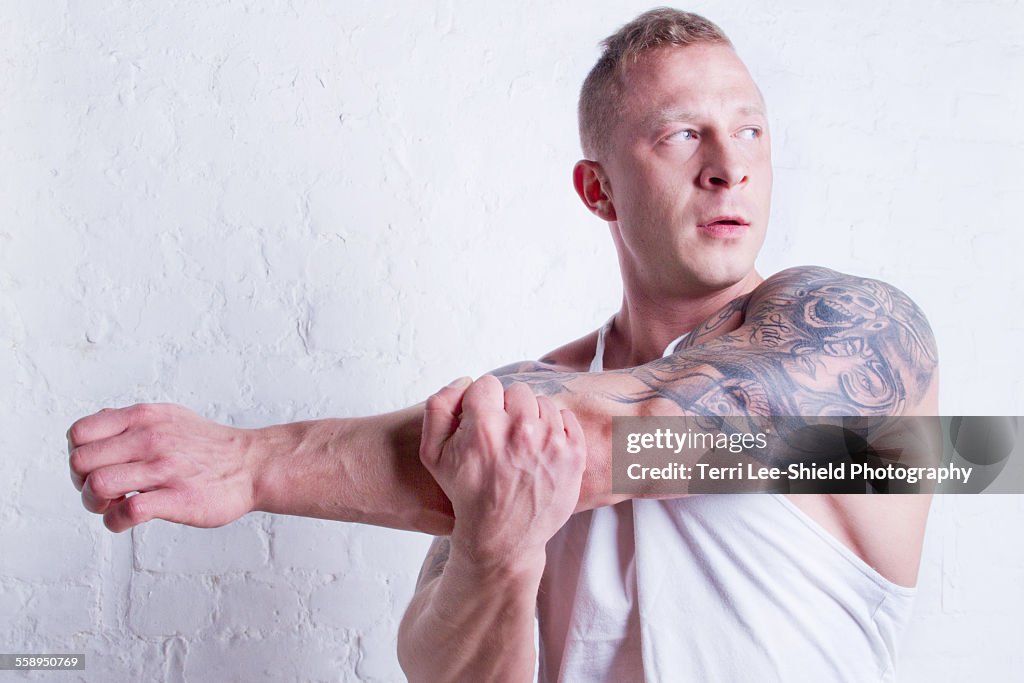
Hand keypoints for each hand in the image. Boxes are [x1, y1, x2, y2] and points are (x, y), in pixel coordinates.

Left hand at [68, 403, 260, 531]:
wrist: (254, 464)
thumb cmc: (210, 447)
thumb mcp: (169, 417)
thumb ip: (130, 422)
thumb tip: (94, 428)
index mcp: (145, 418)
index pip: (78, 433)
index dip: (78, 455)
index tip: (96, 468)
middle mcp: (151, 438)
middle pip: (80, 462)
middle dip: (82, 484)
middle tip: (104, 492)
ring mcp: (164, 469)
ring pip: (98, 485)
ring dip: (96, 504)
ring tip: (114, 506)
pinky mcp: (178, 499)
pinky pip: (127, 511)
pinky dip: (116, 522)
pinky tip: (129, 519)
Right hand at [419, 375, 585, 567]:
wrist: (501, 536)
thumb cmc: (467, 493)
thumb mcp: (433, 454)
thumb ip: (439, 407)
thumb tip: (464, 381)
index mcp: (485, 426)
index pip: (487, 384)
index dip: (481, 404)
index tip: (482, 423)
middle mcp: (521, 430)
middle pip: (517, 391)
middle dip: (507, 409)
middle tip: (502, 436)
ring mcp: (551, 442)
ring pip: (543, 403)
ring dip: (532, 418)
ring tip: (521, 445)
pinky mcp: (574, 454)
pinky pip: (567, 418)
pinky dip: (556, 429)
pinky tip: (541, 450)